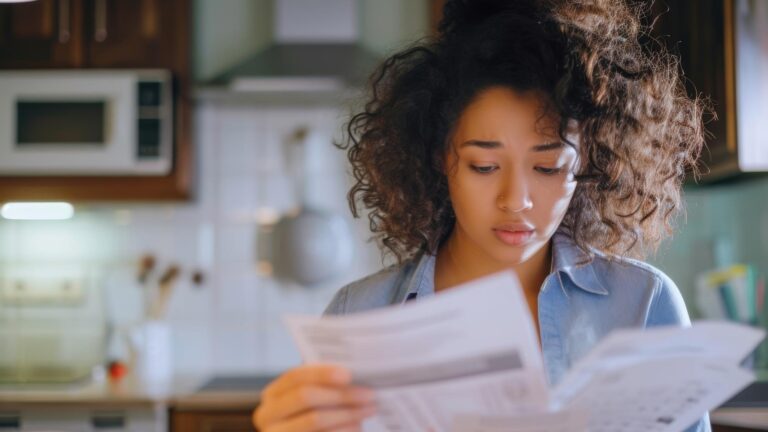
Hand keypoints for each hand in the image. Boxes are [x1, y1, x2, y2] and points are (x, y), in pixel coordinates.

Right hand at [253, 364, 376, 431]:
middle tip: (369, 395)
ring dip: (346, 414)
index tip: (348, 374)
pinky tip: (357, 426)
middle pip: (305, 397)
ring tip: (368, 410)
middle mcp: (268, 415)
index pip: (295, 376)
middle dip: (341, 395)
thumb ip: (324, 385)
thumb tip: (353, 372)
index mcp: (273, 394)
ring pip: (314, 420)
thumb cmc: (312, 415)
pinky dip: (342, 431)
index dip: (321, 374)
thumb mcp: (311, 397)